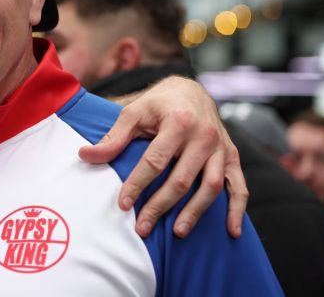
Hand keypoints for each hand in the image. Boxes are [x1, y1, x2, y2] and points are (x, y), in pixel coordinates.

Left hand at [78, 76, 245, 238]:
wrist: (192, 90)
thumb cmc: (159, 103)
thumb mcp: (133, 113)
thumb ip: (113, 138)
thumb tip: (85, 156)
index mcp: (177, 122)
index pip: (155, 161)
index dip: (138, 184)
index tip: (123, 204)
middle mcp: (203, 136)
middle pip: (182, 179)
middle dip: (160, 206)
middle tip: (142, 228)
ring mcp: (221, 148)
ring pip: (210, 187)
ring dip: (194, 212)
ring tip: (177, 232)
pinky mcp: (232, 156)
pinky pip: (239, 185)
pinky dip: (237, 209)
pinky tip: (231, 231)